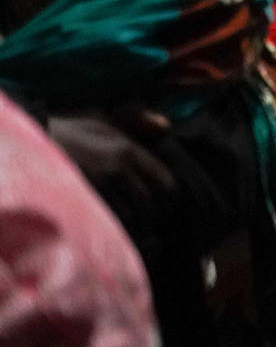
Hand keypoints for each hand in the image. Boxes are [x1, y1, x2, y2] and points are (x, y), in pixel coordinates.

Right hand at [47, 108, 176, 224]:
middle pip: (151, 203)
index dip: (169, 194)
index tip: (167, 199)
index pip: (165, 181)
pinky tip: (117, 224)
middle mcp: (118, 170)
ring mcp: (100, 188)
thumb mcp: (105, 120)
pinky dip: (116, 225)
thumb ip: (138, 121)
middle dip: (154, 211)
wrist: (35, 142)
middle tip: (155, 215)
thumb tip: (167, 127)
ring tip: (138, 222)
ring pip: (131, 216)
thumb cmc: (72, 132)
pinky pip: (109, 222)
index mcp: (128, 151)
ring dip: (136, 221)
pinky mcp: (84, 201)